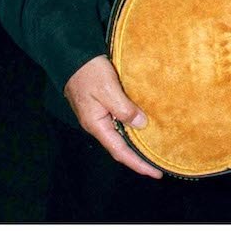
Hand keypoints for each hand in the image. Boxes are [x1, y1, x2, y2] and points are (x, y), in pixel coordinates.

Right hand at [63, 55, 161, 177]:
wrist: (72, 56)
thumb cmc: (89, 72)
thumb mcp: (109, 90)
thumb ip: (124, 109)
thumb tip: (141, 124)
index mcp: (96, 125)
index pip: (120, 151)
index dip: (138, 164)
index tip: (155, 173)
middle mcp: (97, 124)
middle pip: (120, 146)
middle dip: (138, 157)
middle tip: (158, 164)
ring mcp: (98, 115)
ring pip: (120, 134)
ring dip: (135, 142)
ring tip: (153, 148)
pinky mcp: (101, 105)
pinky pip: (119, 121)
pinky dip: (131, 126)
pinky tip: (142, 125)